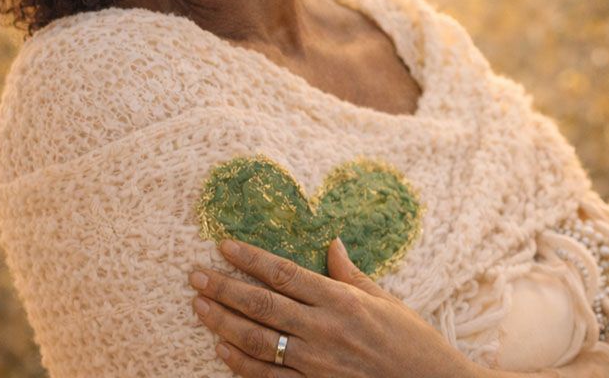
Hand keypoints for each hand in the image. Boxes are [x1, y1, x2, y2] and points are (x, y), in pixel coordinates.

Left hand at [189, 237, 479, 377]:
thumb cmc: (413, 342)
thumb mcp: (387, 301)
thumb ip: (352, 275)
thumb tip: (331, 243)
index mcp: (343, 301)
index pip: (285, 274)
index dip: (251, 259)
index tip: (223, 245)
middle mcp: (326, 330)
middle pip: (262, 305)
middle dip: (224, 288)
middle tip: (195, 275)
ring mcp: (317, 365)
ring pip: (258, 342)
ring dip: (223, 324)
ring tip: (198, 307)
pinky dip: (240, 365)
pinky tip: (221, 351)